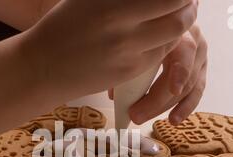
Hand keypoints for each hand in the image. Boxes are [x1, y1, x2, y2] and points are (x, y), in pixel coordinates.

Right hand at [22, 0, 198, 104]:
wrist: (43, 67)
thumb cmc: (63, 26)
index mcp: (112, 4)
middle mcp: (123, 28)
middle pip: (179, 15)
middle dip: (189, 5)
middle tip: (187, 0)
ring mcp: (127, 53)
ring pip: (173, 37)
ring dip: (180, 24)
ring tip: (175, 15)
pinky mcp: (128, 72)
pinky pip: (159, 55)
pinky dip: (164, 43)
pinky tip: (156, 35)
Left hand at [128, 24, 207, 124]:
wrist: (167, 21)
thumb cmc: (147, 33)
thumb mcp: (138, 40)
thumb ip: (129, 61)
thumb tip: (116, 96)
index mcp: (177, 29)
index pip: (184, 51)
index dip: (180, 72)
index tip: (173, 90)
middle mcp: (194, 40)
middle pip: (182, 73)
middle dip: (158, 99)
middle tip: (135, 114)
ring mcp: (200, 55)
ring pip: (189, 86)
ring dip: (167, 106)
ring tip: (145, 119)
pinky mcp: (201, 69)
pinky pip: (196, 91)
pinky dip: (184, 108)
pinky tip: (173, 119)